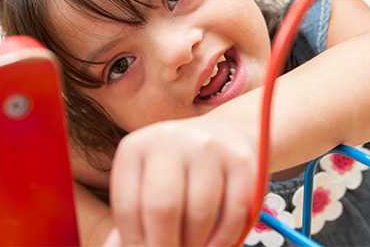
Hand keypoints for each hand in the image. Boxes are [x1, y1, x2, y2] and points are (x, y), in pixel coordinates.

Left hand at [106, 115, 256, 246]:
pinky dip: (224, 239)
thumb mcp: (145, 182)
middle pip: (162, 208)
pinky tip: (214, 246)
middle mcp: (170, 141)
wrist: (224, 133)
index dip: (135, 243)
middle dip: (164, 246)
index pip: (128, 208)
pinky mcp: (241, 160)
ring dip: (195, 245)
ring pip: (200, 213)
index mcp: (135, 149)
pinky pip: (234, 211)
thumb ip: (132, 217)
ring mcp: (208, 148)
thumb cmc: (176, 171)